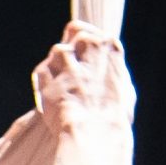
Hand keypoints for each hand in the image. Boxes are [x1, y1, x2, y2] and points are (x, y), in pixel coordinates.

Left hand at [32, 22, 135, 136]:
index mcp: (109, 46)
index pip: (92, 32)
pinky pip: (42, 73)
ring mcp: (66, 58)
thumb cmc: (113, 117)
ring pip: (56, 52)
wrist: (93, 132)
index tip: (80, 56)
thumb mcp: (124, 90)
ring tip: (63, 91)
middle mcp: (87, 45)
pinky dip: (44, 85)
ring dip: (57, 69)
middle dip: (71, 47)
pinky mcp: (47, 73)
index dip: (83, 44)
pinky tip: (52, 101)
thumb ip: (112, 74)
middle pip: (73, 32)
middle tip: (67, 68)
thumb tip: (107, 74)